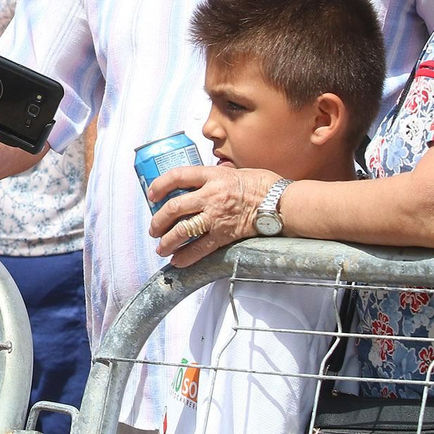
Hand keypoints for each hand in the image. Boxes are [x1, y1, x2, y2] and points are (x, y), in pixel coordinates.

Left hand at [147, 164, 279, 266]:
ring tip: (161, 248)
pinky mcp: (226, 234)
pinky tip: (177, 261)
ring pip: (183, 230)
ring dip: (168, 241)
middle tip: (154, 228)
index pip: (177, 176)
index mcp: (212, 176)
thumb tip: (199, 182)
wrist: (282, 202)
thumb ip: (214, 178)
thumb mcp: (235, 172)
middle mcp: (211, 196)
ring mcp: (217, 216)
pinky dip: (186, 256)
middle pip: (174, 207)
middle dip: (158, 219)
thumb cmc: (263, 185)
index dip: (159, 184)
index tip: (151, 193)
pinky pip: (201, 248)